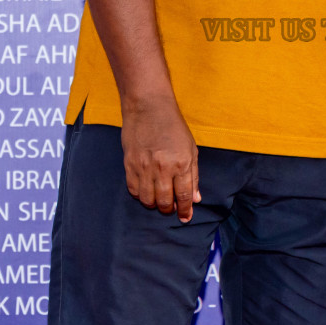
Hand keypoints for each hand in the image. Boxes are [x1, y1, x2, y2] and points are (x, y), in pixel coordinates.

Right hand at [119, 99, 199, 222]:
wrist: (148, 107)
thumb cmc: (173, 126)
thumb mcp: (190, 148)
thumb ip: (193, 175)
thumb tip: (195, 198)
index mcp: (181, 163)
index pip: (184, 196)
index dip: (185, 210)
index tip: (186, 218)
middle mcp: (162, 168)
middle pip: (165, 201)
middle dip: (169, 209)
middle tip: (171, 208)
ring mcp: (144, 167)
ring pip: (147, 200)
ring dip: (154, 204)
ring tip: (158, 200)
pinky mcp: (129, 164)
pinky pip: (133, 190)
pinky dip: (140, 195)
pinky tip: (145, 191)